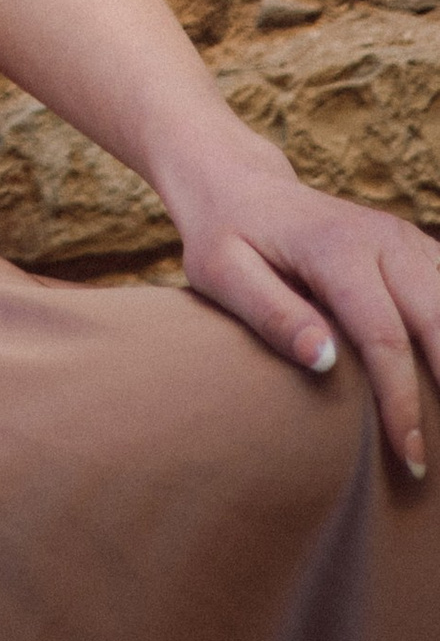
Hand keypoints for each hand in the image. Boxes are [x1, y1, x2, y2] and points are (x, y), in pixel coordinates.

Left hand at [169, 133, 439, 475]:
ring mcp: (404, 239)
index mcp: (335, 249)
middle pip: (439, 321)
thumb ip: (272, 315)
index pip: (384, 336)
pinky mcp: (415, 247)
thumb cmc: (225, 236)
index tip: (411, 456)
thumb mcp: (222, 274)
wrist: (239, 184)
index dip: (402, 401)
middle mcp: (382, 238)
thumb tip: (324, 361)